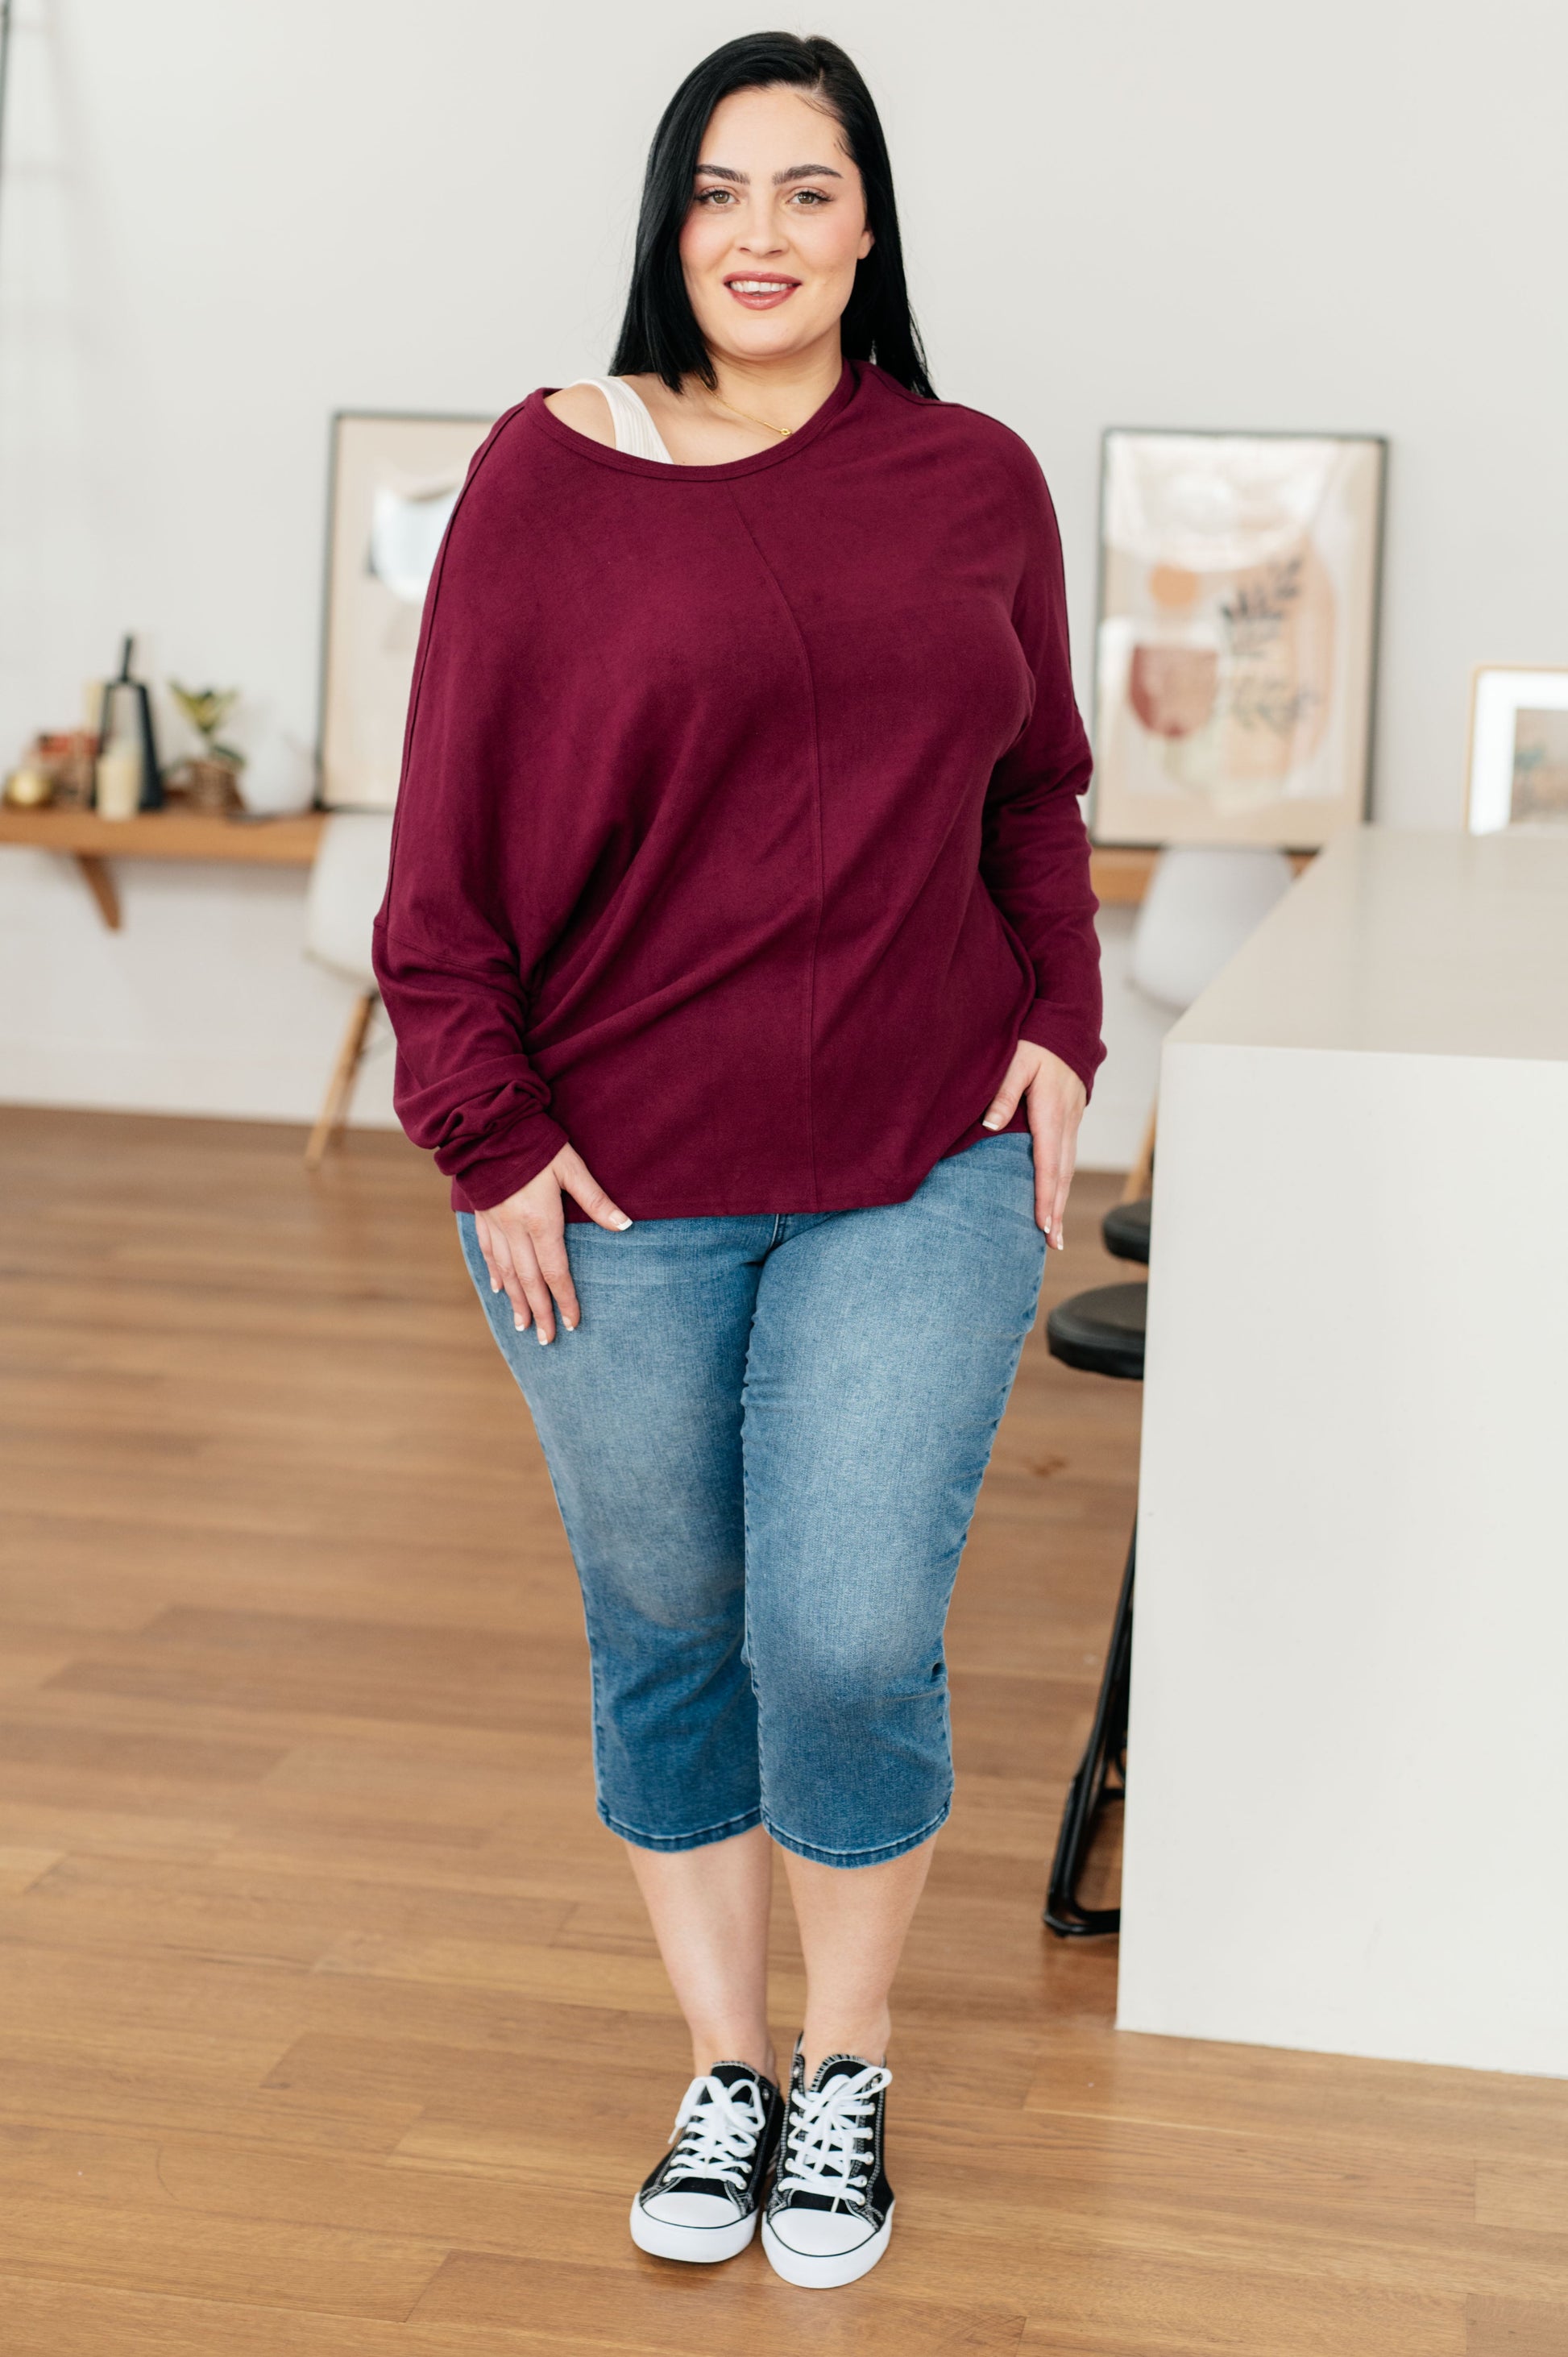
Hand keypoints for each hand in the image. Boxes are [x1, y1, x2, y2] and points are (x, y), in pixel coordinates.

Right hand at [473, 1145, 631, 1344]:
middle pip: (530, 1281)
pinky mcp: (483, 1215)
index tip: (572, 1323)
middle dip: (540, 1312)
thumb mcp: (572, 1168)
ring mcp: (496, 1224)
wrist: (490, 1126)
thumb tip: (625, 1225)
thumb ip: (597, 1200)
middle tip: (546, 1339)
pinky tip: (499, 1289)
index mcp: (542, 1221)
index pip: (556, 1272)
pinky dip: (495, 1273)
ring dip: (516, 1302)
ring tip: (522, 1326)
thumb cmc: (536, 1144)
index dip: (565, 1299)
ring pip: (507, 1272)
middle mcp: (516, 1230)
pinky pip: (488, 1252)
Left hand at [981, 1042, 1086, 1247]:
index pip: (1047, 1164)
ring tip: (1055, 1231)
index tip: (1042, 1225)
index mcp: (1051, 1112)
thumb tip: (989, 1126)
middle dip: (1056, 1210)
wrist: (1069, 1023)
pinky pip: (1067, 1156)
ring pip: (1067, 1168)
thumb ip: (1002, 1093)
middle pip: (1062, 1174)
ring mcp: (1072, 1120)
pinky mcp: (1071, 1117)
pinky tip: (1056, 1195)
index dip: (1045, 1196)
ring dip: (1061, 1200)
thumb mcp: (1015, 1061)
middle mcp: (1067, 1121)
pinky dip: (1062, 1181)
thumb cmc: (1038, 1041)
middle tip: (1052, 1243)